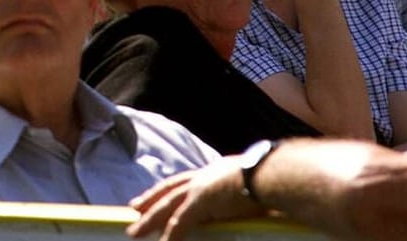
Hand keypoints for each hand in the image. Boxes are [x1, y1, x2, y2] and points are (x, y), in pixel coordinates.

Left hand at [126, 159, 261, 240]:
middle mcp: (203, 176)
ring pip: (166, 207)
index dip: (167, 188)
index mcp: (214, 172)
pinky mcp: (201, 201)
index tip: (154, 194)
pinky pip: (179, 222)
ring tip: (134, 232)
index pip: (183, 180)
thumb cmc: (272, 179)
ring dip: (149, 220)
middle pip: (169, 189)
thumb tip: (247, 204)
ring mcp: (200, 188)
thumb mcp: (251, 186)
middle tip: (133, 209)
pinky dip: (170, 235)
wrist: (274, 174)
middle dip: (150, 200)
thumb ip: (240, 197)